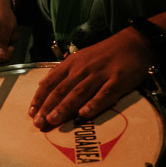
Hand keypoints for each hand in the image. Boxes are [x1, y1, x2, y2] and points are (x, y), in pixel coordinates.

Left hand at [29, 28, 153, 129]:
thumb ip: (63, 72)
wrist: (133, 43)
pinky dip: (94, 104)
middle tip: (38, 123)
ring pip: (79, 93)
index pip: (51, 82)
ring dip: (64, 107)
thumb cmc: (105, 54)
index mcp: (72, 64)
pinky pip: (104, 94)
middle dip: (48, 107)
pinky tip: (84, 114)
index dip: (40, 97)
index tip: (32, 112)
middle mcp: (83, 69)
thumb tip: (43, 86)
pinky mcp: (118, 80)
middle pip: (62, 89)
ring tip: (53, 120)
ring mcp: (100, 74)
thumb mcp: (80, 58)